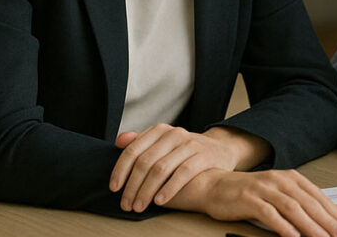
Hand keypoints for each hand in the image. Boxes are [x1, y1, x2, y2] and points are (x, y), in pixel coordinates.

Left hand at [109, 124, 268, 211]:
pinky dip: (169, 188)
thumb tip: (119, 141)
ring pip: (161, 169)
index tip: (114, 188)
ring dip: (147, 191)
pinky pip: (183, 173)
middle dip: (132, 186)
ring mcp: (190, 144)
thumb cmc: (186, 150)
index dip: (120, 170)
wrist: (221, 149)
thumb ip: (142, 142)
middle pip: (145, 162)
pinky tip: (160, 201)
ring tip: (139, 206)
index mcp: (160, 130)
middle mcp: (173, 134)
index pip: (133, 150)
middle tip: (126, 204)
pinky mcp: (204, 156)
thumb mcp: (164, 142)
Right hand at [165, 168, 336, 236]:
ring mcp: (264, 189)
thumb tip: (334, 210)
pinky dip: (282, 225)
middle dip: (327, 220)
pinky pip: (269, 213)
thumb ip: (305, 200)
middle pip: (308, 202)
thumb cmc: (248, 192)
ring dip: (310, 225)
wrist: (215, 186)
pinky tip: (292, 235)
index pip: (317, 196)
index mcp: (290, 178)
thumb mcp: (280, 193)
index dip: (333, 212)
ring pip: (292, 208)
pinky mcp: (249, 199)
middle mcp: (279, 180)